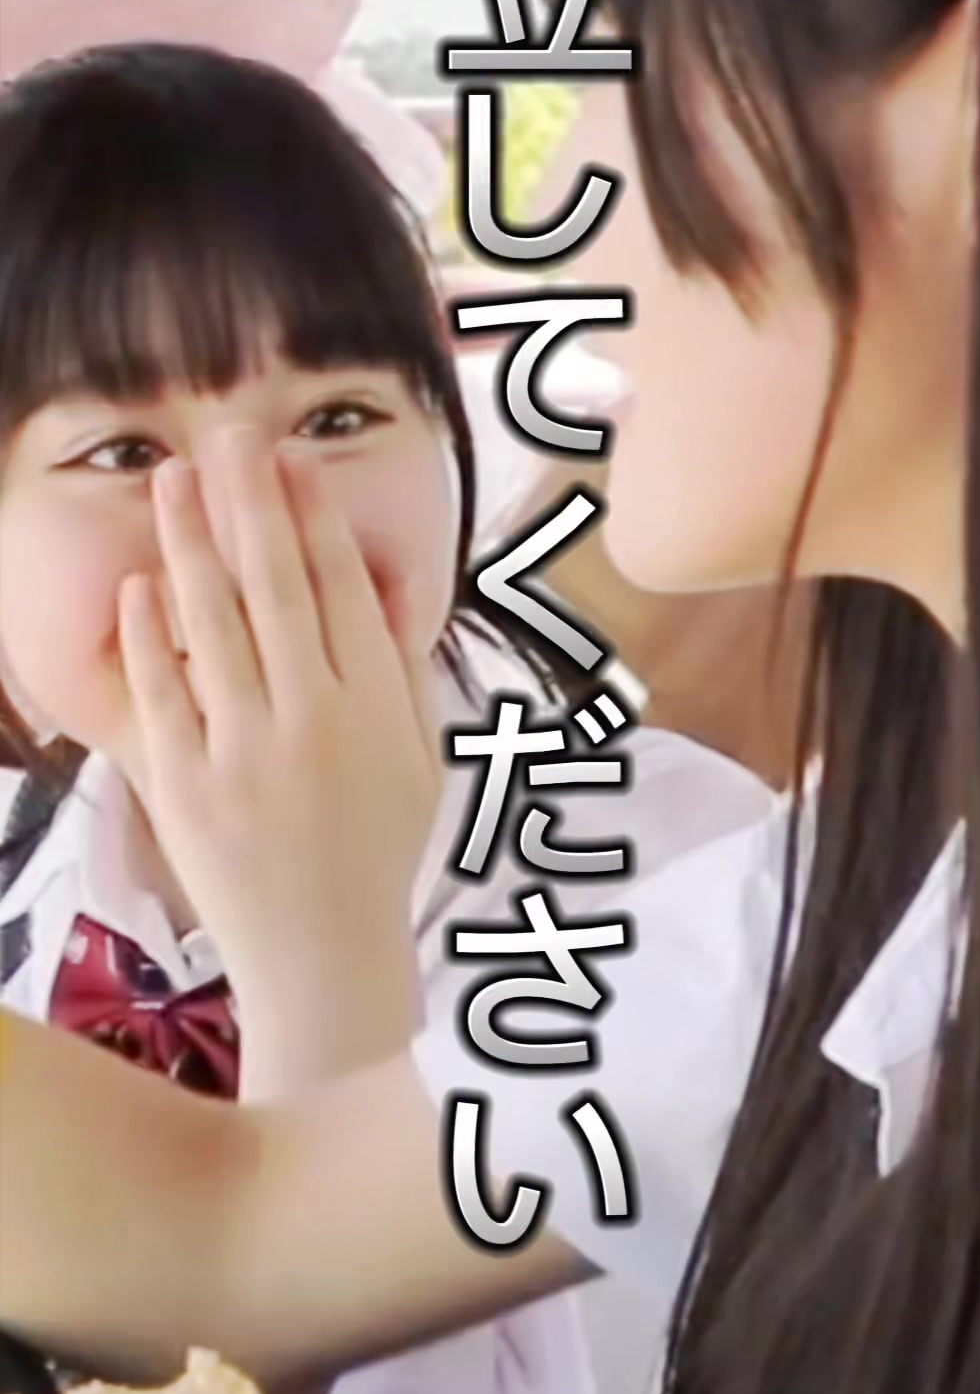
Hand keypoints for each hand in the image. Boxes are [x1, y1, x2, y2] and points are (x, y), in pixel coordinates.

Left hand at [118, 426, 436, 1093]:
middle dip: (253, 504)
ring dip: (193, 544)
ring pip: (215, 627)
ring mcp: (244, 756)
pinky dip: (150, 639)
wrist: (325, 958)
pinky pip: (164, 699)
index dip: (317, 518)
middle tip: (231, 436)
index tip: (292, 459)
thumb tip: (380, 582)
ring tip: (176, 480)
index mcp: (376, 710)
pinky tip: (143, 583)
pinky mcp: (186, 791)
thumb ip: (401, 670)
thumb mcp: (422, 757)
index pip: (344, 591)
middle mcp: (313, 722)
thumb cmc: (379, 848)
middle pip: (279, 590)